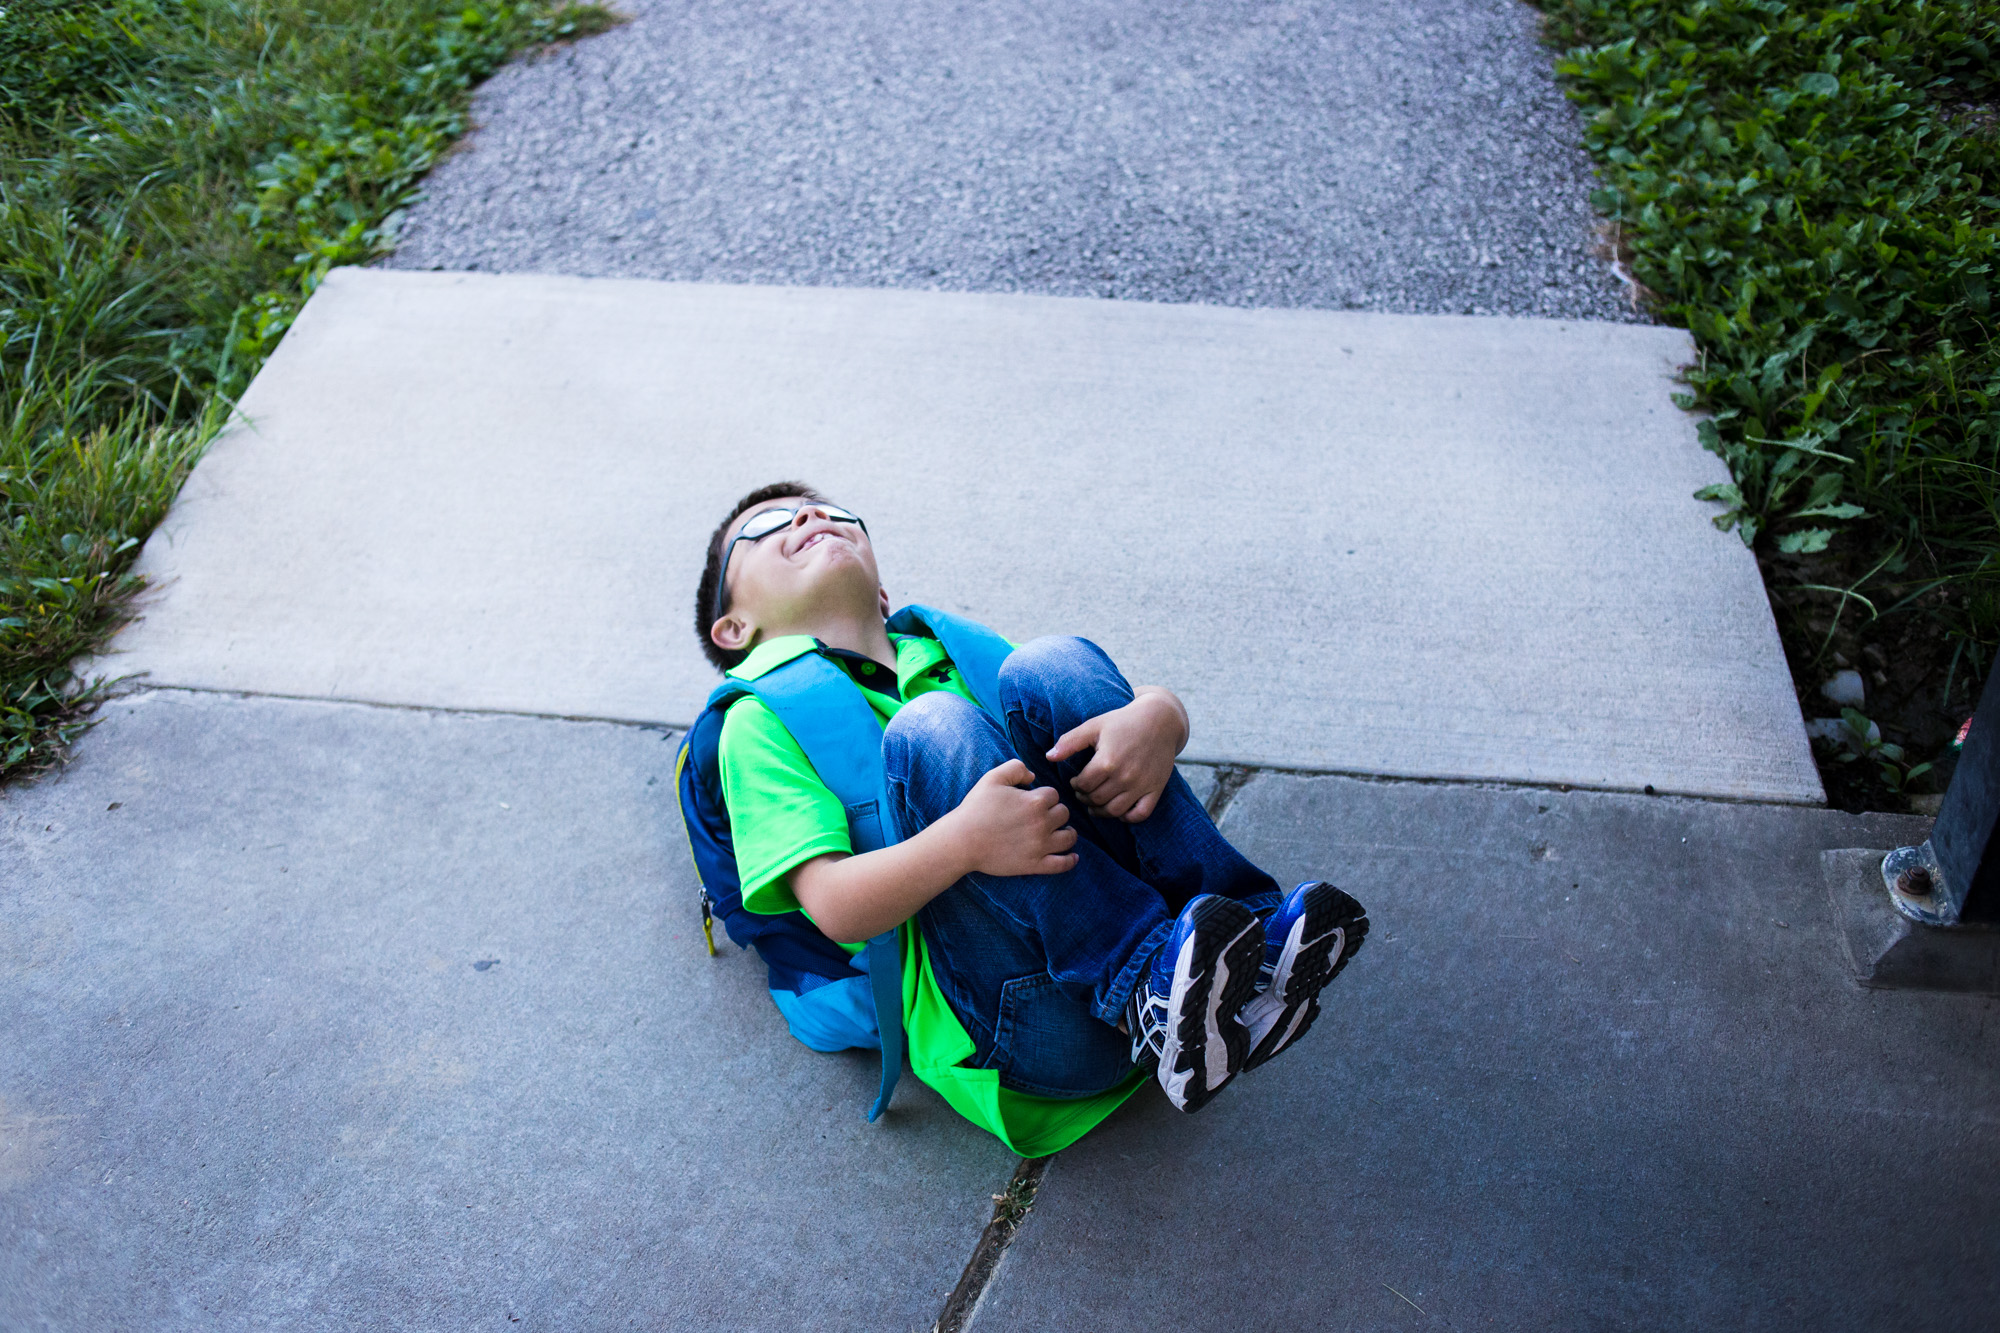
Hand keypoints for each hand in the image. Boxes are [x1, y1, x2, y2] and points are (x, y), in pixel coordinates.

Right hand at [947, 759, 1079, 876]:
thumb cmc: (976, 808)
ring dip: (1067, 833)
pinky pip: (1062, 864)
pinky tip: (1072, 856)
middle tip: (1043, 816)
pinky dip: (1070, 860)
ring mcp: (1040, 846)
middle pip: (1064, 814)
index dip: (1044, 796)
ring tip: (1061, 832)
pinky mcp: (1035, 865)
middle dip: (1055, 813)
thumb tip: (1033, 776)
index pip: (1053, 795)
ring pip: (1069, 837)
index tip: (1032, 801)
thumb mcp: (993, 778)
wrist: (962, 840)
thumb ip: (1016, 768)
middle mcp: (1042, 823)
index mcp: (1035, 801)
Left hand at [1048, 690, 1185, 822]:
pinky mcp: (1156, 789)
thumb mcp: (1094, 725)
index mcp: (1107, 761)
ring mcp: (1141, 785)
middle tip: (1083, 792)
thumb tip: (1049, 757)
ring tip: (1095, 803)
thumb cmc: (1123, 721)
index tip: (1075, 781)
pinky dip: (1128, 817)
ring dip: (1101, 811)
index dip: (1075, 785)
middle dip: (1085, 798)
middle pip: (1097, 800)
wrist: (1160, 720)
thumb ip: (1069, 742)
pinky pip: (1140, 814)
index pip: (1083, 786)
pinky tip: (1119, 809)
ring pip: (1115, 811)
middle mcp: (1125, 776)